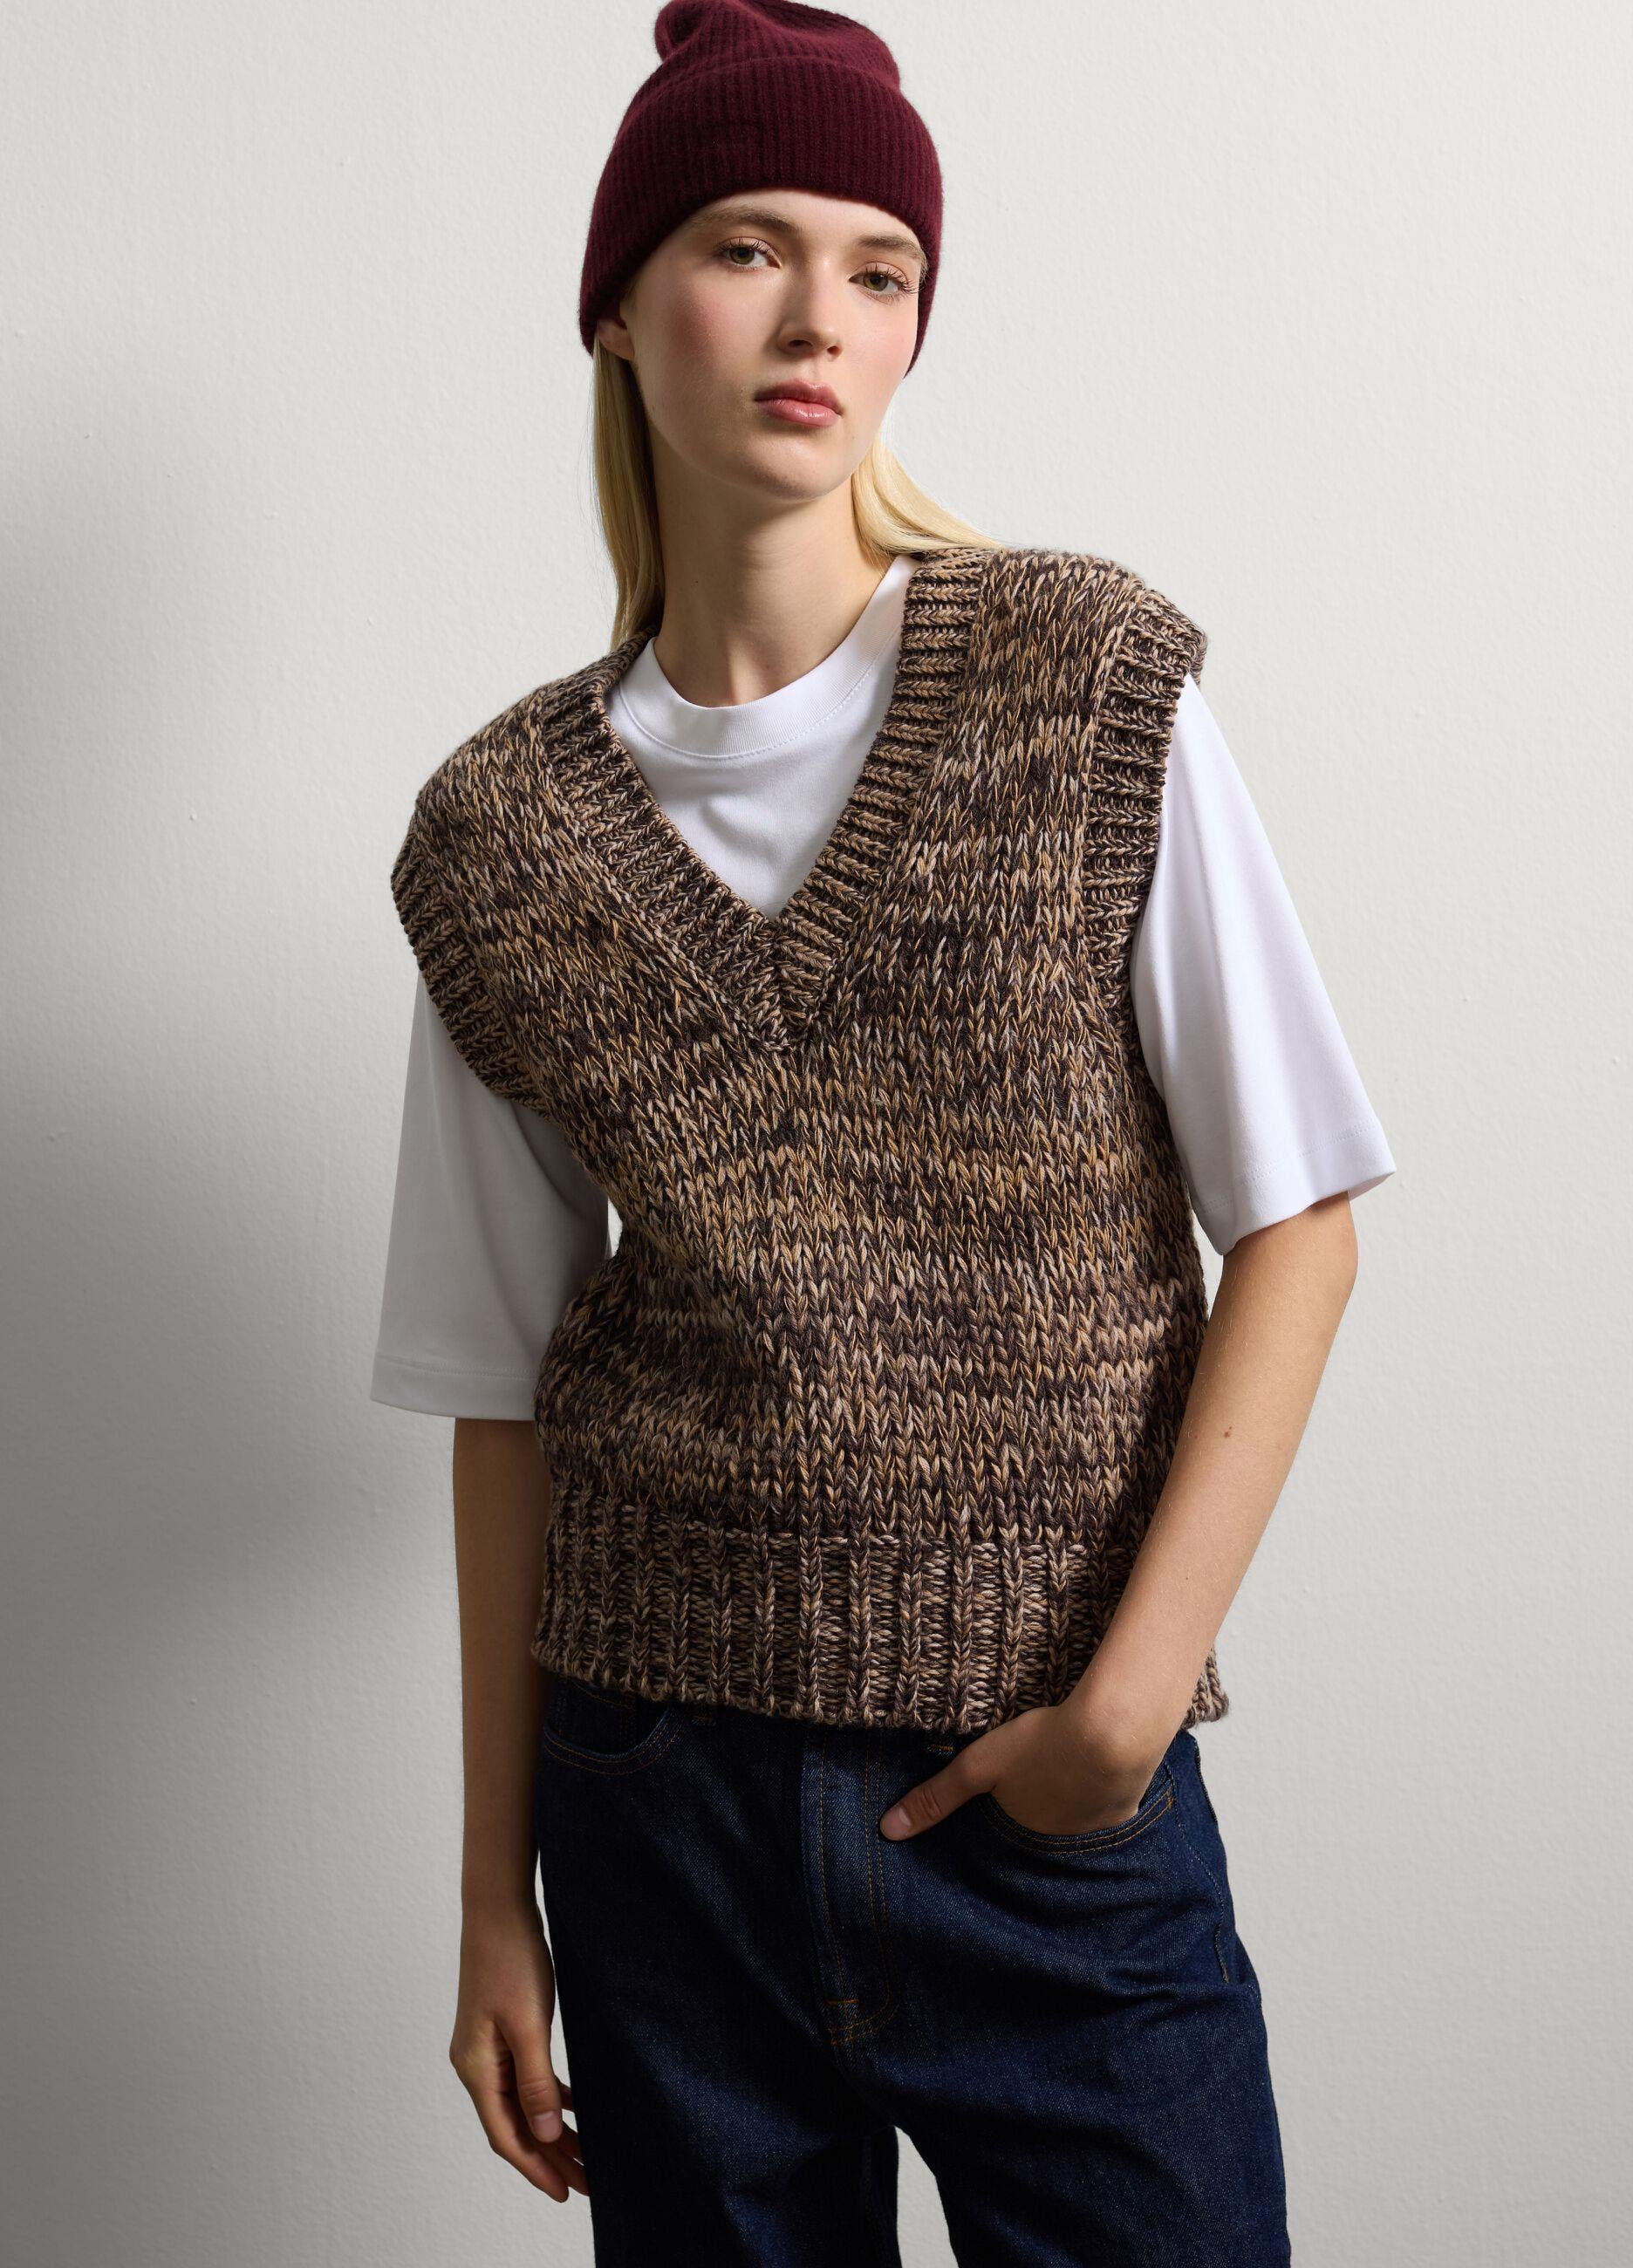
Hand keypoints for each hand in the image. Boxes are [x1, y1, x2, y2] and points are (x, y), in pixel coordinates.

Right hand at [450, 1900, 586, 2202]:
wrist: (499, 1906)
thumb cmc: (510, 1957)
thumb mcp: (528, 2023)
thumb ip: (535, 2080)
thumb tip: (546, 2132)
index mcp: (475, 2068)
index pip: (506, 2135)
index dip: (536, 2167)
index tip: (566, 2192)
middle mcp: (476, 2064)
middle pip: (515, 2125)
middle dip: (550, 2156)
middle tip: (588, 2182)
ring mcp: (488, 2048)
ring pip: (522, 2103)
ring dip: (552, 2129)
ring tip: (588, 2154)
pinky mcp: (503, 2031)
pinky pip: (525, 2078)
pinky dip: (549, 2096)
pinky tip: (575, 2105)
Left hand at [878, 1702, 1164, 1840]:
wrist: (1116, 1730)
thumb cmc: (1043, 1748)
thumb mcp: (979, 1766)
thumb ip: (936, 1797)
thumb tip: (888, 1831)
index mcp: (1026, 1841)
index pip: (1006, 1839)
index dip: (1002, 1816)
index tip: (1002, 1798)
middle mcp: (1064, 1847)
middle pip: (1042, 1829)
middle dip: (1037, 1812)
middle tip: (1034, 1780)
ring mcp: (1100, 1830)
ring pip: (1076, 1818)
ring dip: (1070, 1800)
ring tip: (1063, 1771)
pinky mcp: (1127, 1806)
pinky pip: (1106, 1804)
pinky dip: (1098, 1788)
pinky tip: (1095, 1765)